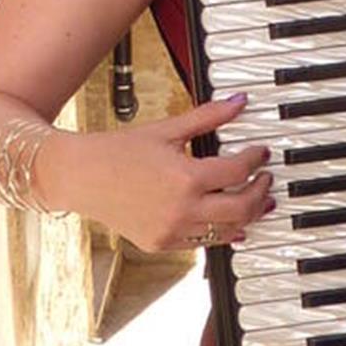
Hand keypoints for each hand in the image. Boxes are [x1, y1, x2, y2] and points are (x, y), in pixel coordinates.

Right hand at [43, 94, 274, 251]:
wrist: (79, 176)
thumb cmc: (118, 151)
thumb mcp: (167, 129)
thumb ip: (208, 117)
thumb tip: (239, 101)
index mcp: (185, 178)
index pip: (239, 170)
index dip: (257, 159)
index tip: (262, 152)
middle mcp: (180, 209)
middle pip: (242, 207)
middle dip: (261, 192)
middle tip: (267, 180)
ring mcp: (170, 231)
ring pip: (226, 231)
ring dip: (247, 216)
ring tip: (258, 202)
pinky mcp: (159, 244)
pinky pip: (202, 243)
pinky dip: (221, 233)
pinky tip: (232, 224)